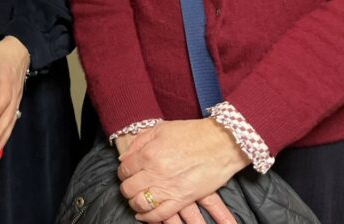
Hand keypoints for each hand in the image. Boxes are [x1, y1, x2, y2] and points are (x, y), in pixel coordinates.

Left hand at [0, 35, 29, 157]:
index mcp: (6, 77)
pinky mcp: (15, 102)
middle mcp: (13, 89)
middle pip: (9, 113)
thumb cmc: (1, 53)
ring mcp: (16, 97)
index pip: (4, 94)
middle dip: (0, 130)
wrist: (20, 51)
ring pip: (12, 119)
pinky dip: (6, 133)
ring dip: (4, 136)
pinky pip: (12, 119)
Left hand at [116, 118, 247, 221]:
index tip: (127, 172)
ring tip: (136, 199)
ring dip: (135, 203)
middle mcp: (155, 173)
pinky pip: (160, 215)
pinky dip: (149, 218)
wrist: (220, 142)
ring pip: (140, 204)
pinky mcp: (183, 199)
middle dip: (126, 188)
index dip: (123, 172)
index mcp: (148, 154)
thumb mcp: (160, 129)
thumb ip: (139, 142)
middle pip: (129, 188)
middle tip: (130, 185)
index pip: (124, 169)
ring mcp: (169, 188)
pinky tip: (144, 215)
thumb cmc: (191, 133)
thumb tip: (124, 158)